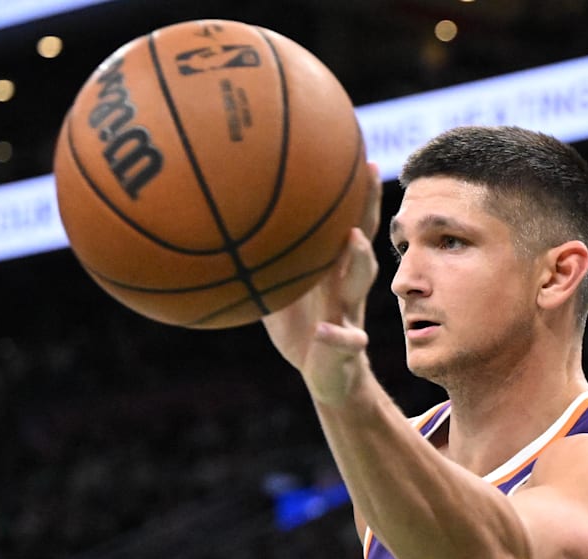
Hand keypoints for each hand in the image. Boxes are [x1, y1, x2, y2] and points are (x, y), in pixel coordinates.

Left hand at [262, 162, 381, 406]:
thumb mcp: (279, 295)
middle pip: (362, 235)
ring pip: (362, 281)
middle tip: (366, 171)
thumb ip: (263, 268)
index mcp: (331, 270)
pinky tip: (324, 333)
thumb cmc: (302, 328)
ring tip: (351, 240)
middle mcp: (345, 284)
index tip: (356, 153)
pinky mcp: (347, 347)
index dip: (353, 189)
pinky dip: (337, 337)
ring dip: (358, 259)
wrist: (329, 377)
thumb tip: (220, 236)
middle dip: (365, 204)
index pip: (347, 221)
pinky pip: (347, 340)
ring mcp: (349, 312)